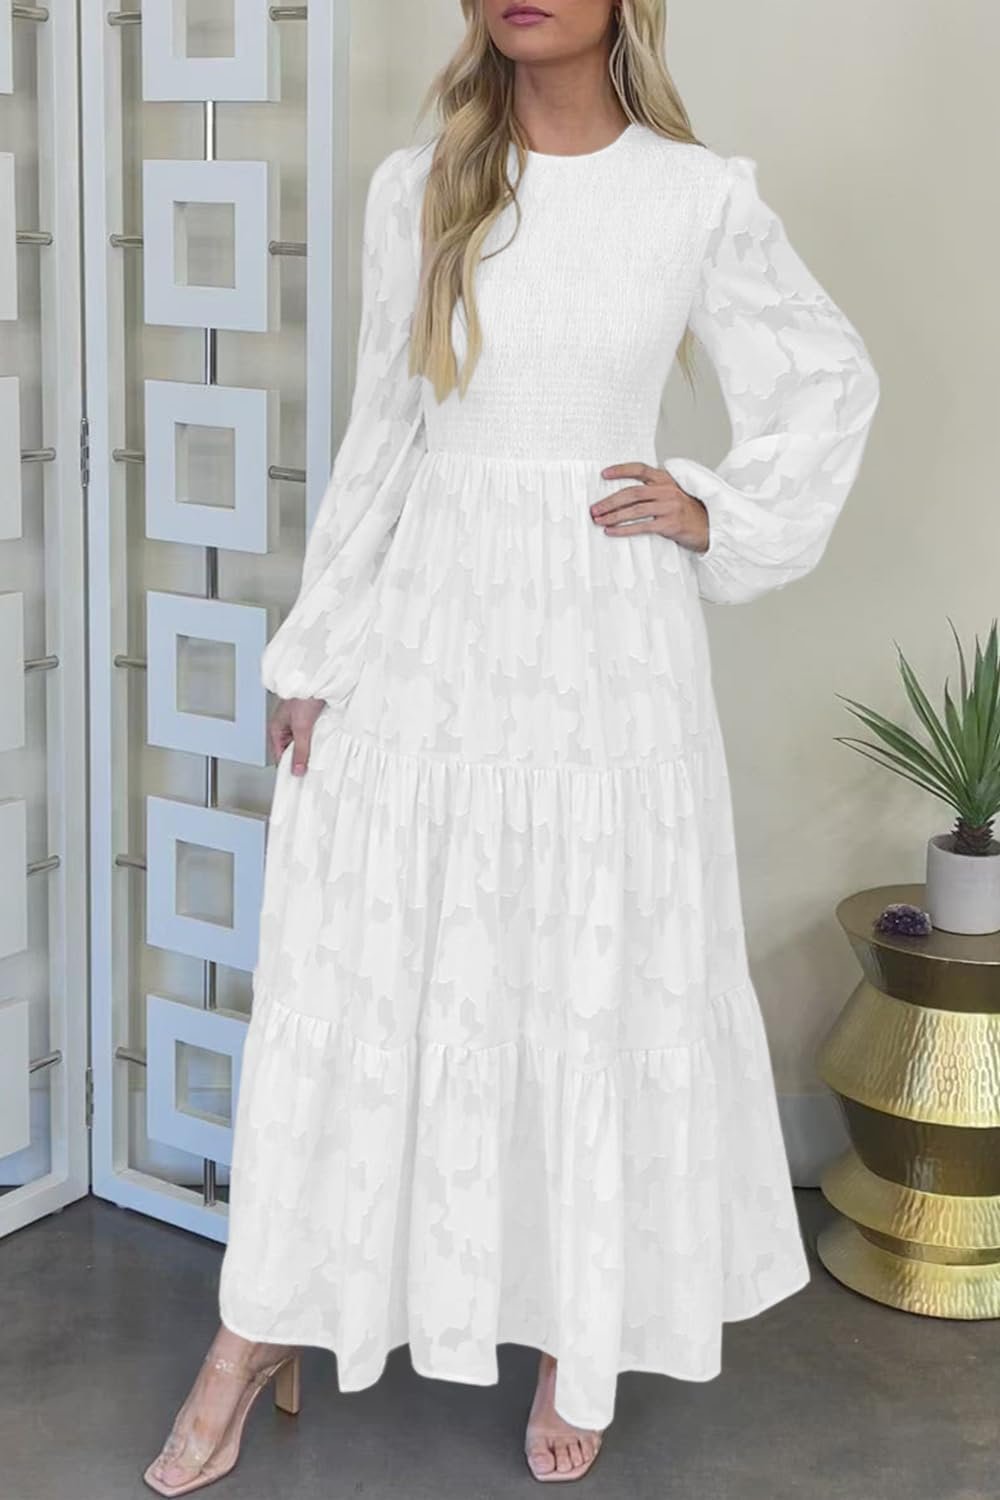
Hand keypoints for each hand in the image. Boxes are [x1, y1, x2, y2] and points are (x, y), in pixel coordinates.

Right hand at [267, 697, 325, 775]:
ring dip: (312, 749)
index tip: (298, 779)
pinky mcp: (312, 718)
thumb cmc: (302, 695)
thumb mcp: (301, 728)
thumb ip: (300, 750)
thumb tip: (297, 770)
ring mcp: (300, 723)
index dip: (288, 768)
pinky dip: (319, 740)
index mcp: (277, 729)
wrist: (317, 678)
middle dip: (302, 759)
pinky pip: (314, 735)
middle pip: (293, 751)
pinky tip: (326, 744)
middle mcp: (287, 727)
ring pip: (305, 743)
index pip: (280, 756)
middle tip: (312, 771)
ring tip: (320, 758)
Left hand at [591, 462, 709, 553]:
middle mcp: (667, 491)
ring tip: (598, 520)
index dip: (621, 470)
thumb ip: (654, 491)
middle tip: (594, 509)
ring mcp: (669, 507)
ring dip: (612, 516)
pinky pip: (641, 526)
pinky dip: (623, 529)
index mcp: (666, 480)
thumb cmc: (689, 512)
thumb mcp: (673, 495)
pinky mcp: (669, 524)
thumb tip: (622, 498)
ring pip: (634, 510)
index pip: (640, 470)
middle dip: (609, 501)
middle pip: (631, 493)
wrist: (710, 527)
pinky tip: (611, 531)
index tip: (604, 474)